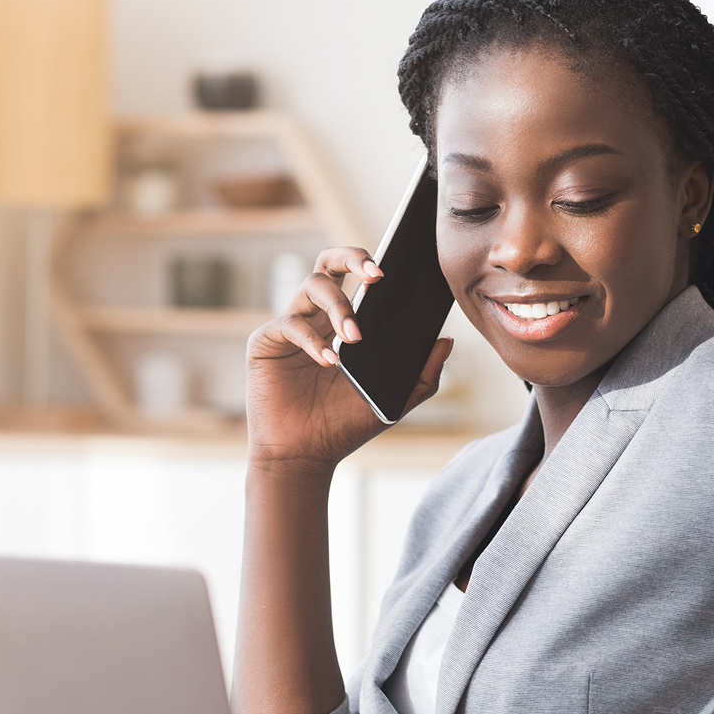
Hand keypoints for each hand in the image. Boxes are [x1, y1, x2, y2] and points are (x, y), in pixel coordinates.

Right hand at [246, 246, 452, 468]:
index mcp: (345, 324)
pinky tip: (329, 361)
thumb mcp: (394, 401)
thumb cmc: (343, 427)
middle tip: (376, 274)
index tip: (396, 270)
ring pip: (312, 286)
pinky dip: (312, 340)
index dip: (373, 265)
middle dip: (352, 257)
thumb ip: (423, 374)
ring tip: (355, 338)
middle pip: (329, 263)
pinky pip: (290, 324)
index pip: (357, 278)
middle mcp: (317, 318)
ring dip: (339, 306)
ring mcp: (291, 327)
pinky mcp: (267, 342)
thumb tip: (447, 340)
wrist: (303, 456)